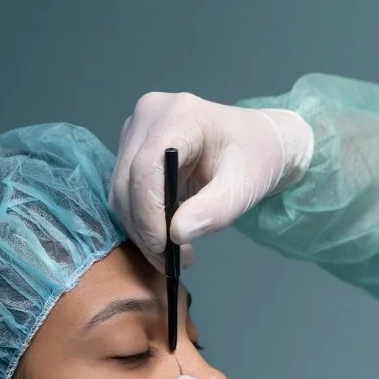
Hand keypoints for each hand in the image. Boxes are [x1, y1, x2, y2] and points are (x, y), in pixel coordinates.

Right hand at [109, 92, 313, 267]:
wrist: (259, 143)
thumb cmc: (257, 158)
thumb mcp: (245, 187)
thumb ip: (214, 210)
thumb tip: (177, 233)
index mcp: (180, 115)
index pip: (147, 168)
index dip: (149, 213)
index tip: (164, 249)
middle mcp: (150, 115)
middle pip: (127, 181)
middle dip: (144, 229)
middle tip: (170, 263)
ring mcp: (138, 130)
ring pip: (120, 190)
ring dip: (141, 229)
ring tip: (173, 255)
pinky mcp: (134, 147)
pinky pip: (125, 191)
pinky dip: (141, 220)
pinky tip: (167, 237)